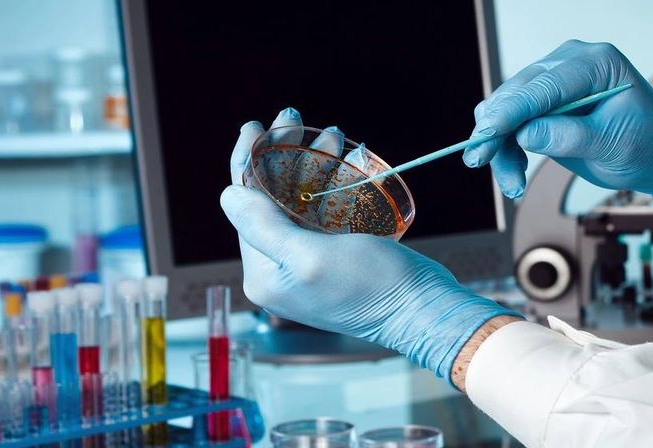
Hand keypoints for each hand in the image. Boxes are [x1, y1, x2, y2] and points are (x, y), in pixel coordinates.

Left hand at [222, 108, 518, 382]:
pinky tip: (347, 159)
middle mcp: (280, 270)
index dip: (246, 161)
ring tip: (331, 134)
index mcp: (264, 274)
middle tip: (296, 118)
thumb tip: (227, 195)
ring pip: (300, 199)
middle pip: (270, 198)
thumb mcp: (310, 256)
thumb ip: (264, 227)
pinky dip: (333, 182)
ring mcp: (308, 263)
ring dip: (313, 163)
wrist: (424, 311)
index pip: (245, 206)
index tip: (254, 125)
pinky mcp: (335, 256)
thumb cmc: (371, 286)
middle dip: (284, 155)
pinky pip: (325, 210)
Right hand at [465, 40, 652, 205]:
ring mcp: (553, 79)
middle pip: (517, 92)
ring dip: (500, 146)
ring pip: (505, 109)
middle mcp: (569, 63)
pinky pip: (510, 122)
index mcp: (596, 64)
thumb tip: (526, 134)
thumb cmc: (646, 145)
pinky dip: (505, 148)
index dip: (512, 110)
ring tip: (512, 184)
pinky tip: (514, 175)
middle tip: (480, 162)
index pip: (545, 84)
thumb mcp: (615, 145)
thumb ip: (571, 137)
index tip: (486, 133)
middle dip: (496, 131)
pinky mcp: (541, 101)